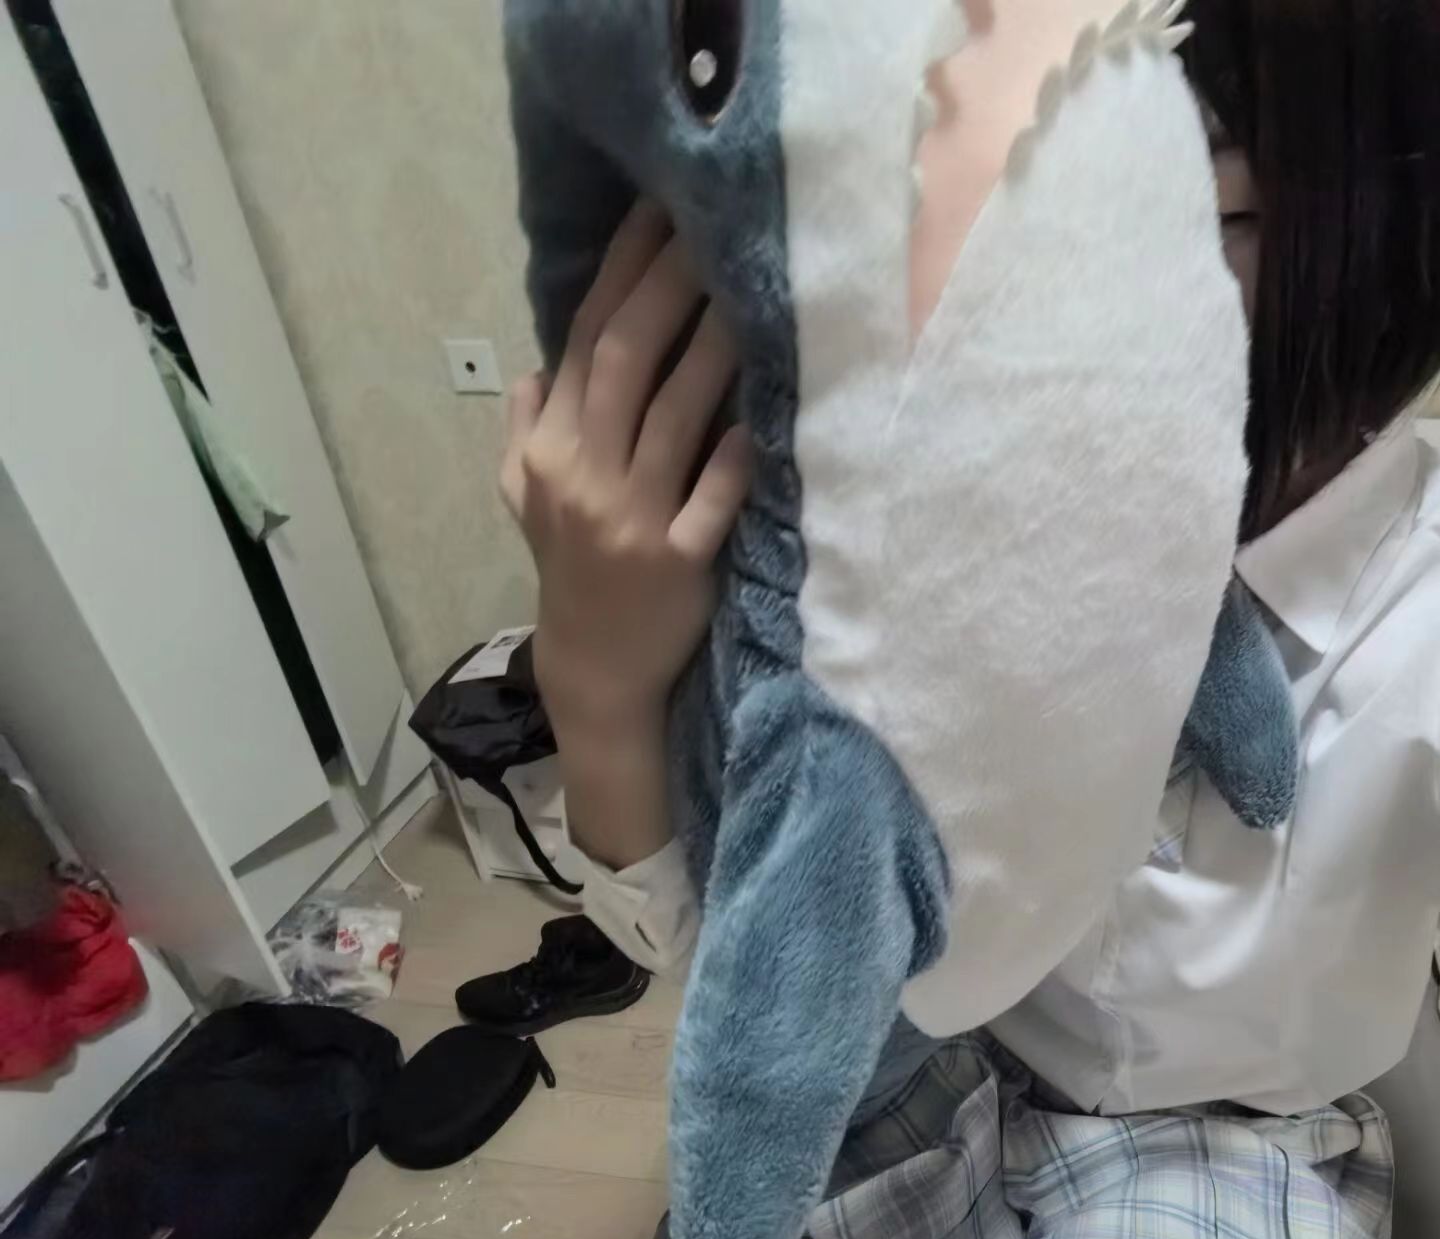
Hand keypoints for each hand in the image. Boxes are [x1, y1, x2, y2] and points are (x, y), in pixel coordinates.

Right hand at [500, 202, 748, 737]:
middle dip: (669, 288)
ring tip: (748, 296)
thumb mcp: (525, 502)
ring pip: (673, 417)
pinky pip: (711, 499)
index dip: (621, 274)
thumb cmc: (571, 573)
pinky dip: (735, 459)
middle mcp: (582, 475)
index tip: (657, 214)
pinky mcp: (677, 562)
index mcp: (548, 450)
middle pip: (626, 360)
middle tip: (711, 229)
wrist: (596, 671)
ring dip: (712, 352)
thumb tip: (533, 370)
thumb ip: (525, 431)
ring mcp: (629, 519)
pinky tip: (762, 417)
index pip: (583, 341)